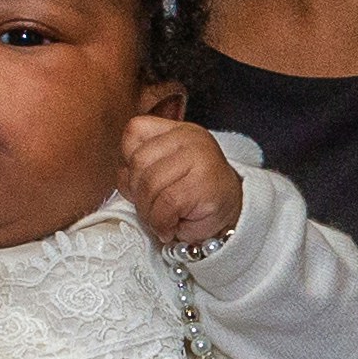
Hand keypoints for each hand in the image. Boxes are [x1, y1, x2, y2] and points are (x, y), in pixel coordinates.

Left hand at [118, 116, 243, 248]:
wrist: (235, 213)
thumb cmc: (194, 194)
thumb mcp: (166, 170)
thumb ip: (143, 165)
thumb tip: (123, 176)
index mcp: (176, 130)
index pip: (134, 132)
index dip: (128, 162)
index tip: (139, 183)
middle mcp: (189, 138)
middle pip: (138, 161)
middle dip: (136, 192)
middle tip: (149, 209)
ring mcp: (199, 158)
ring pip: (150, 184)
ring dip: (148, 211)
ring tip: (160, 220)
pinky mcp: (204, 184)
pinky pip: (165, 204)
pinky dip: (161, 222)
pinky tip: (169, 228)